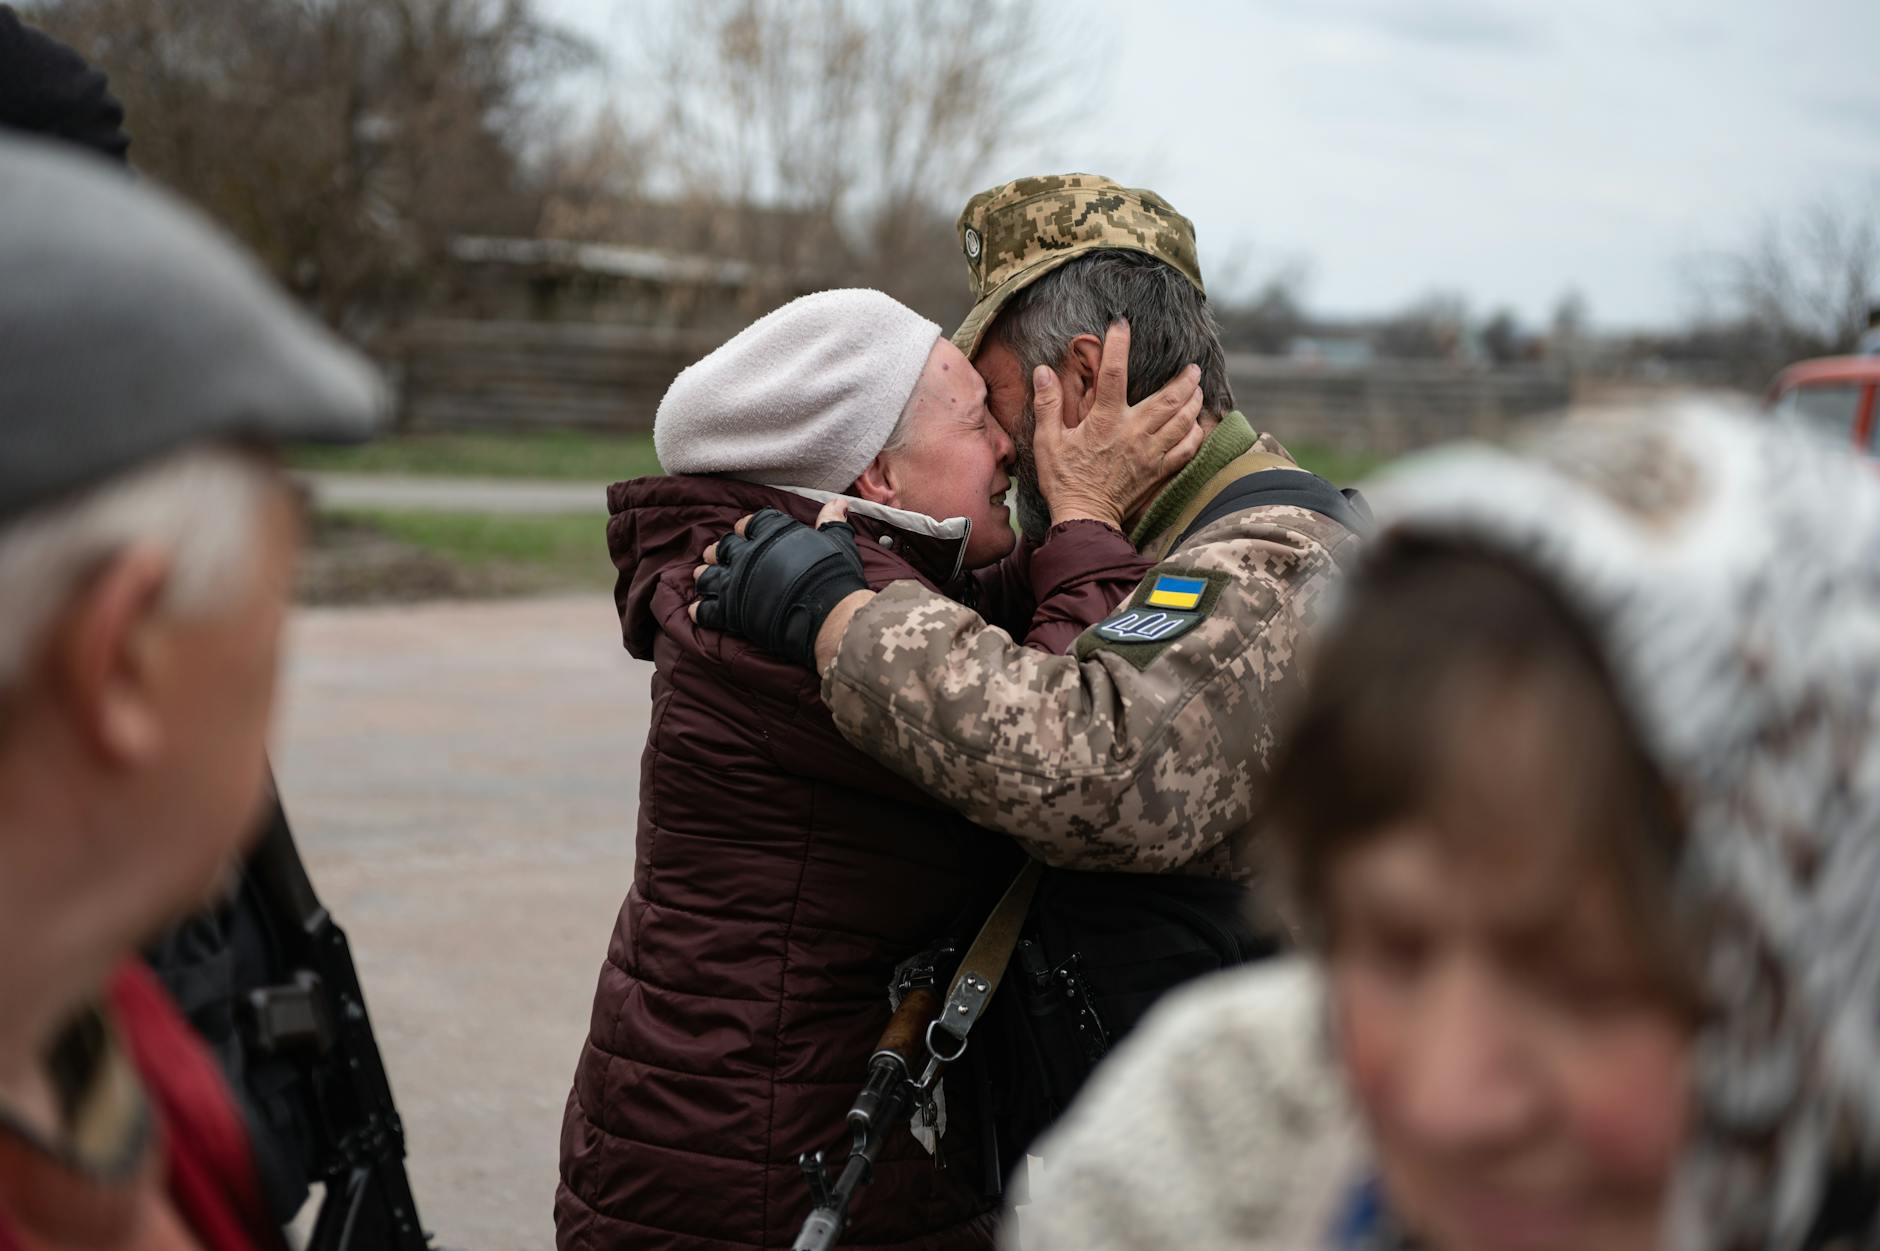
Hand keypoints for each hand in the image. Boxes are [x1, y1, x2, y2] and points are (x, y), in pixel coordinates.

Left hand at [689, 505, 870, 668]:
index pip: (751, 522)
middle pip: (724, 548)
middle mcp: (747, 554)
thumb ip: (831, 522)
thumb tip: (838, 502)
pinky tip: (696, 610)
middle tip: (716, 555)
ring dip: (704, 576)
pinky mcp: (730, 611)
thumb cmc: (834, 575)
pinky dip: (700, 611)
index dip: (745, 527)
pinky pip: (706, 611)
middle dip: (720, 551)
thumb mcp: (837, 542)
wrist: (828, 613)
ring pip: (708, 576)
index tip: (742, 532)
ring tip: (702, 577)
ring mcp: (735, 582)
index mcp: (771, 533)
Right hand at [1033, 320, 1206, 529]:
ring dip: (1193, 401)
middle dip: (1184, 378)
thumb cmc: (1064, 479)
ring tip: (1197, 388)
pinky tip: (1196, 425)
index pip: (1114, 374)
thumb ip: (1047, 404)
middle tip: (1192, 366)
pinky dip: (1195, 434)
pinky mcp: (1159, 471)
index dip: (1118, 345)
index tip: (1121, 324)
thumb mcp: (1047, 441)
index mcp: (1105, 421)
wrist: (1084, 518)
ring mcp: (1151, 452)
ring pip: (1182, 420)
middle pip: (1169, 398)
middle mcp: (1134, 433)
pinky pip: (1187, 449)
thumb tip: (1042, 371)